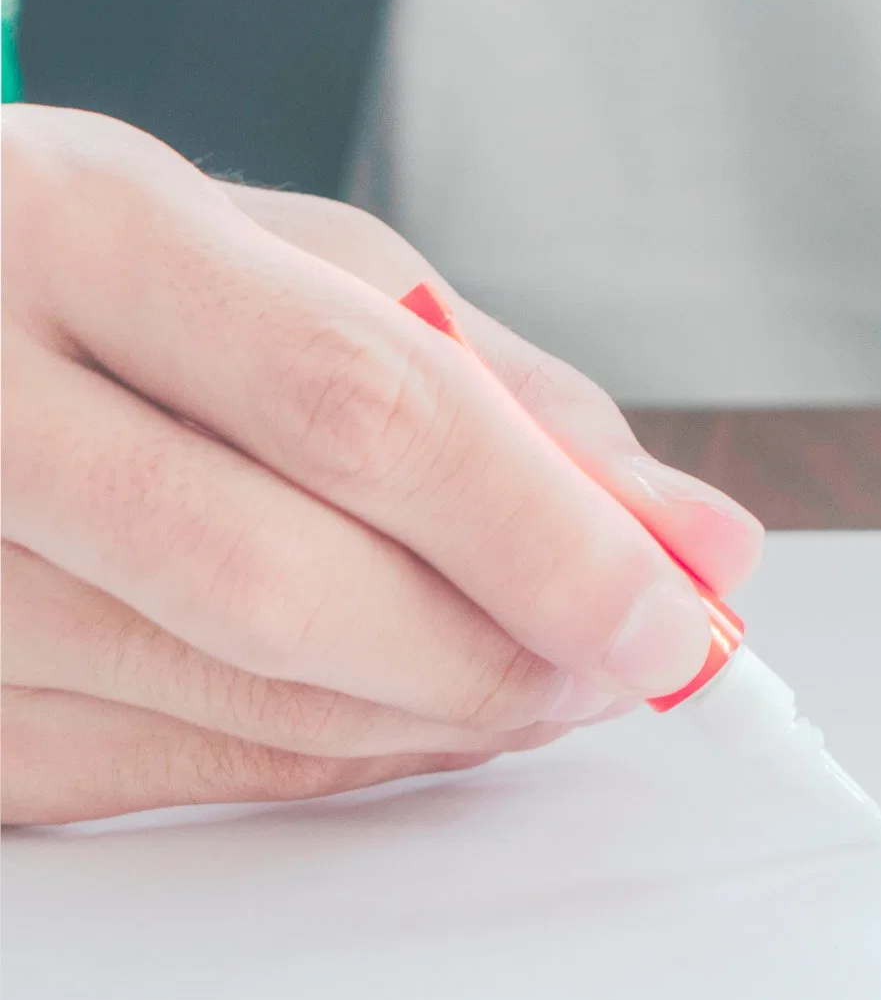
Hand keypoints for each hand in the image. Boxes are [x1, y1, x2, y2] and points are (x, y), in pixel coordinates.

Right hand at [2, 106, 761, 823]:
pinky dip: (347, 752)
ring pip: (254, 704)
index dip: (547, 535)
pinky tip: (419, 706)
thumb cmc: (81, 281)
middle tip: (628, 661)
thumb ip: (489, 387)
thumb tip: (689, 531)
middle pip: (294, 586)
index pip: (358, 410)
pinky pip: (197, 771)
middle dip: (509, 647)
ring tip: (544, 672)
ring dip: (447, 713)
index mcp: (72, 228)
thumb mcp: (272, 260)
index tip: (680, 605)